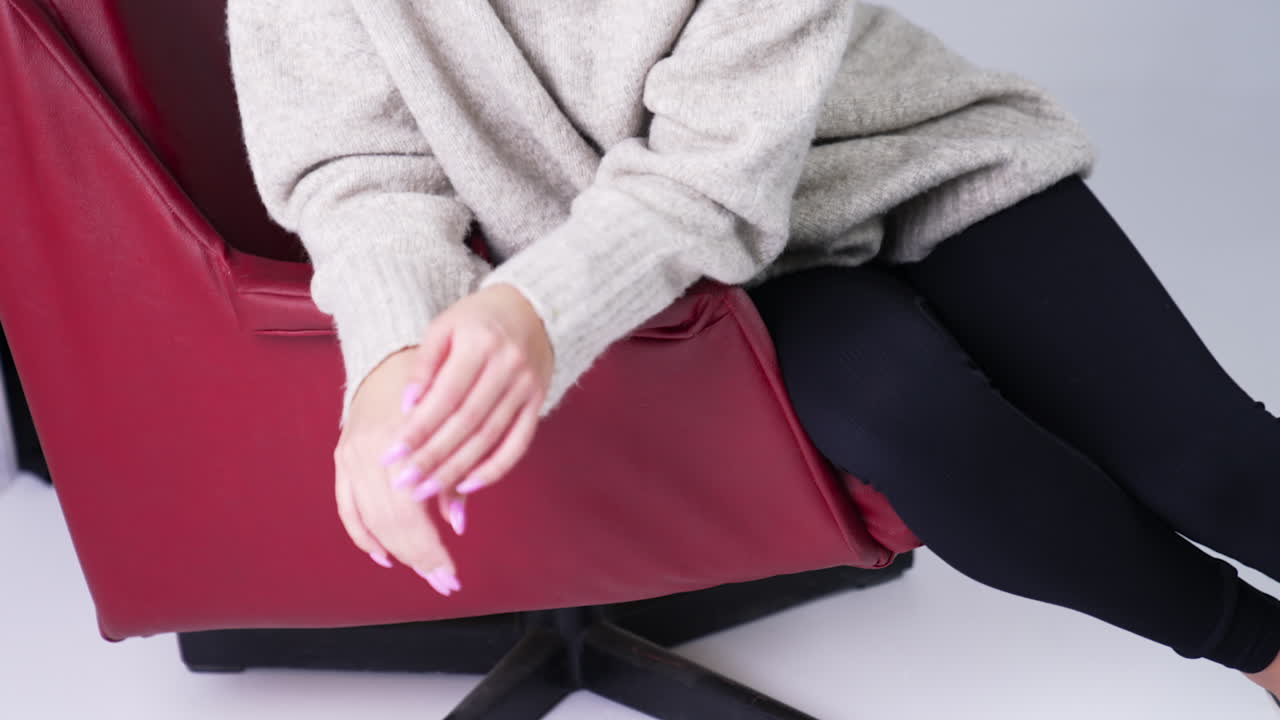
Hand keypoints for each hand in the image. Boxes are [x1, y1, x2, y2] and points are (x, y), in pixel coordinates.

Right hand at [335, 346, 461, 595]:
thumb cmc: (434, 388)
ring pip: (369, 520)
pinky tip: (384, 556)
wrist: (391, 356)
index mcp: (399, 443)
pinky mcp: (340, 459)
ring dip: (397, 552)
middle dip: (420, 557)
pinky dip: (364, 535)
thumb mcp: (453, 425)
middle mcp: (369, 452)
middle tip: (443, 582)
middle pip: (391, 523)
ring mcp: (350, 457)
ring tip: (423, 571)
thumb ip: (453, 474)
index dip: (432, 550)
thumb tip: (459, 524)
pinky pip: (347, 508)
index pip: (413, 514)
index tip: (452, 576)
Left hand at [381, 282, 551, 535]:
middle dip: (433, 457)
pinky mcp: (538, 404)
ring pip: (490, 438)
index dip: (418, 429)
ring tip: (427, 489)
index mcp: (480, 344)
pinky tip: (468, 485)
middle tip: (403, 483)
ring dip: (457, 469)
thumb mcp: (445, 326)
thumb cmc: (478, 319)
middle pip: (466, 422)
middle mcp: (507, 367)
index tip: (390, 455)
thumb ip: (424, 365)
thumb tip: (407, 408)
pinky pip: (518, 444)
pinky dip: (494, 468)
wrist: (534, 309)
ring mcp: (527, 388)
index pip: (445, 396)